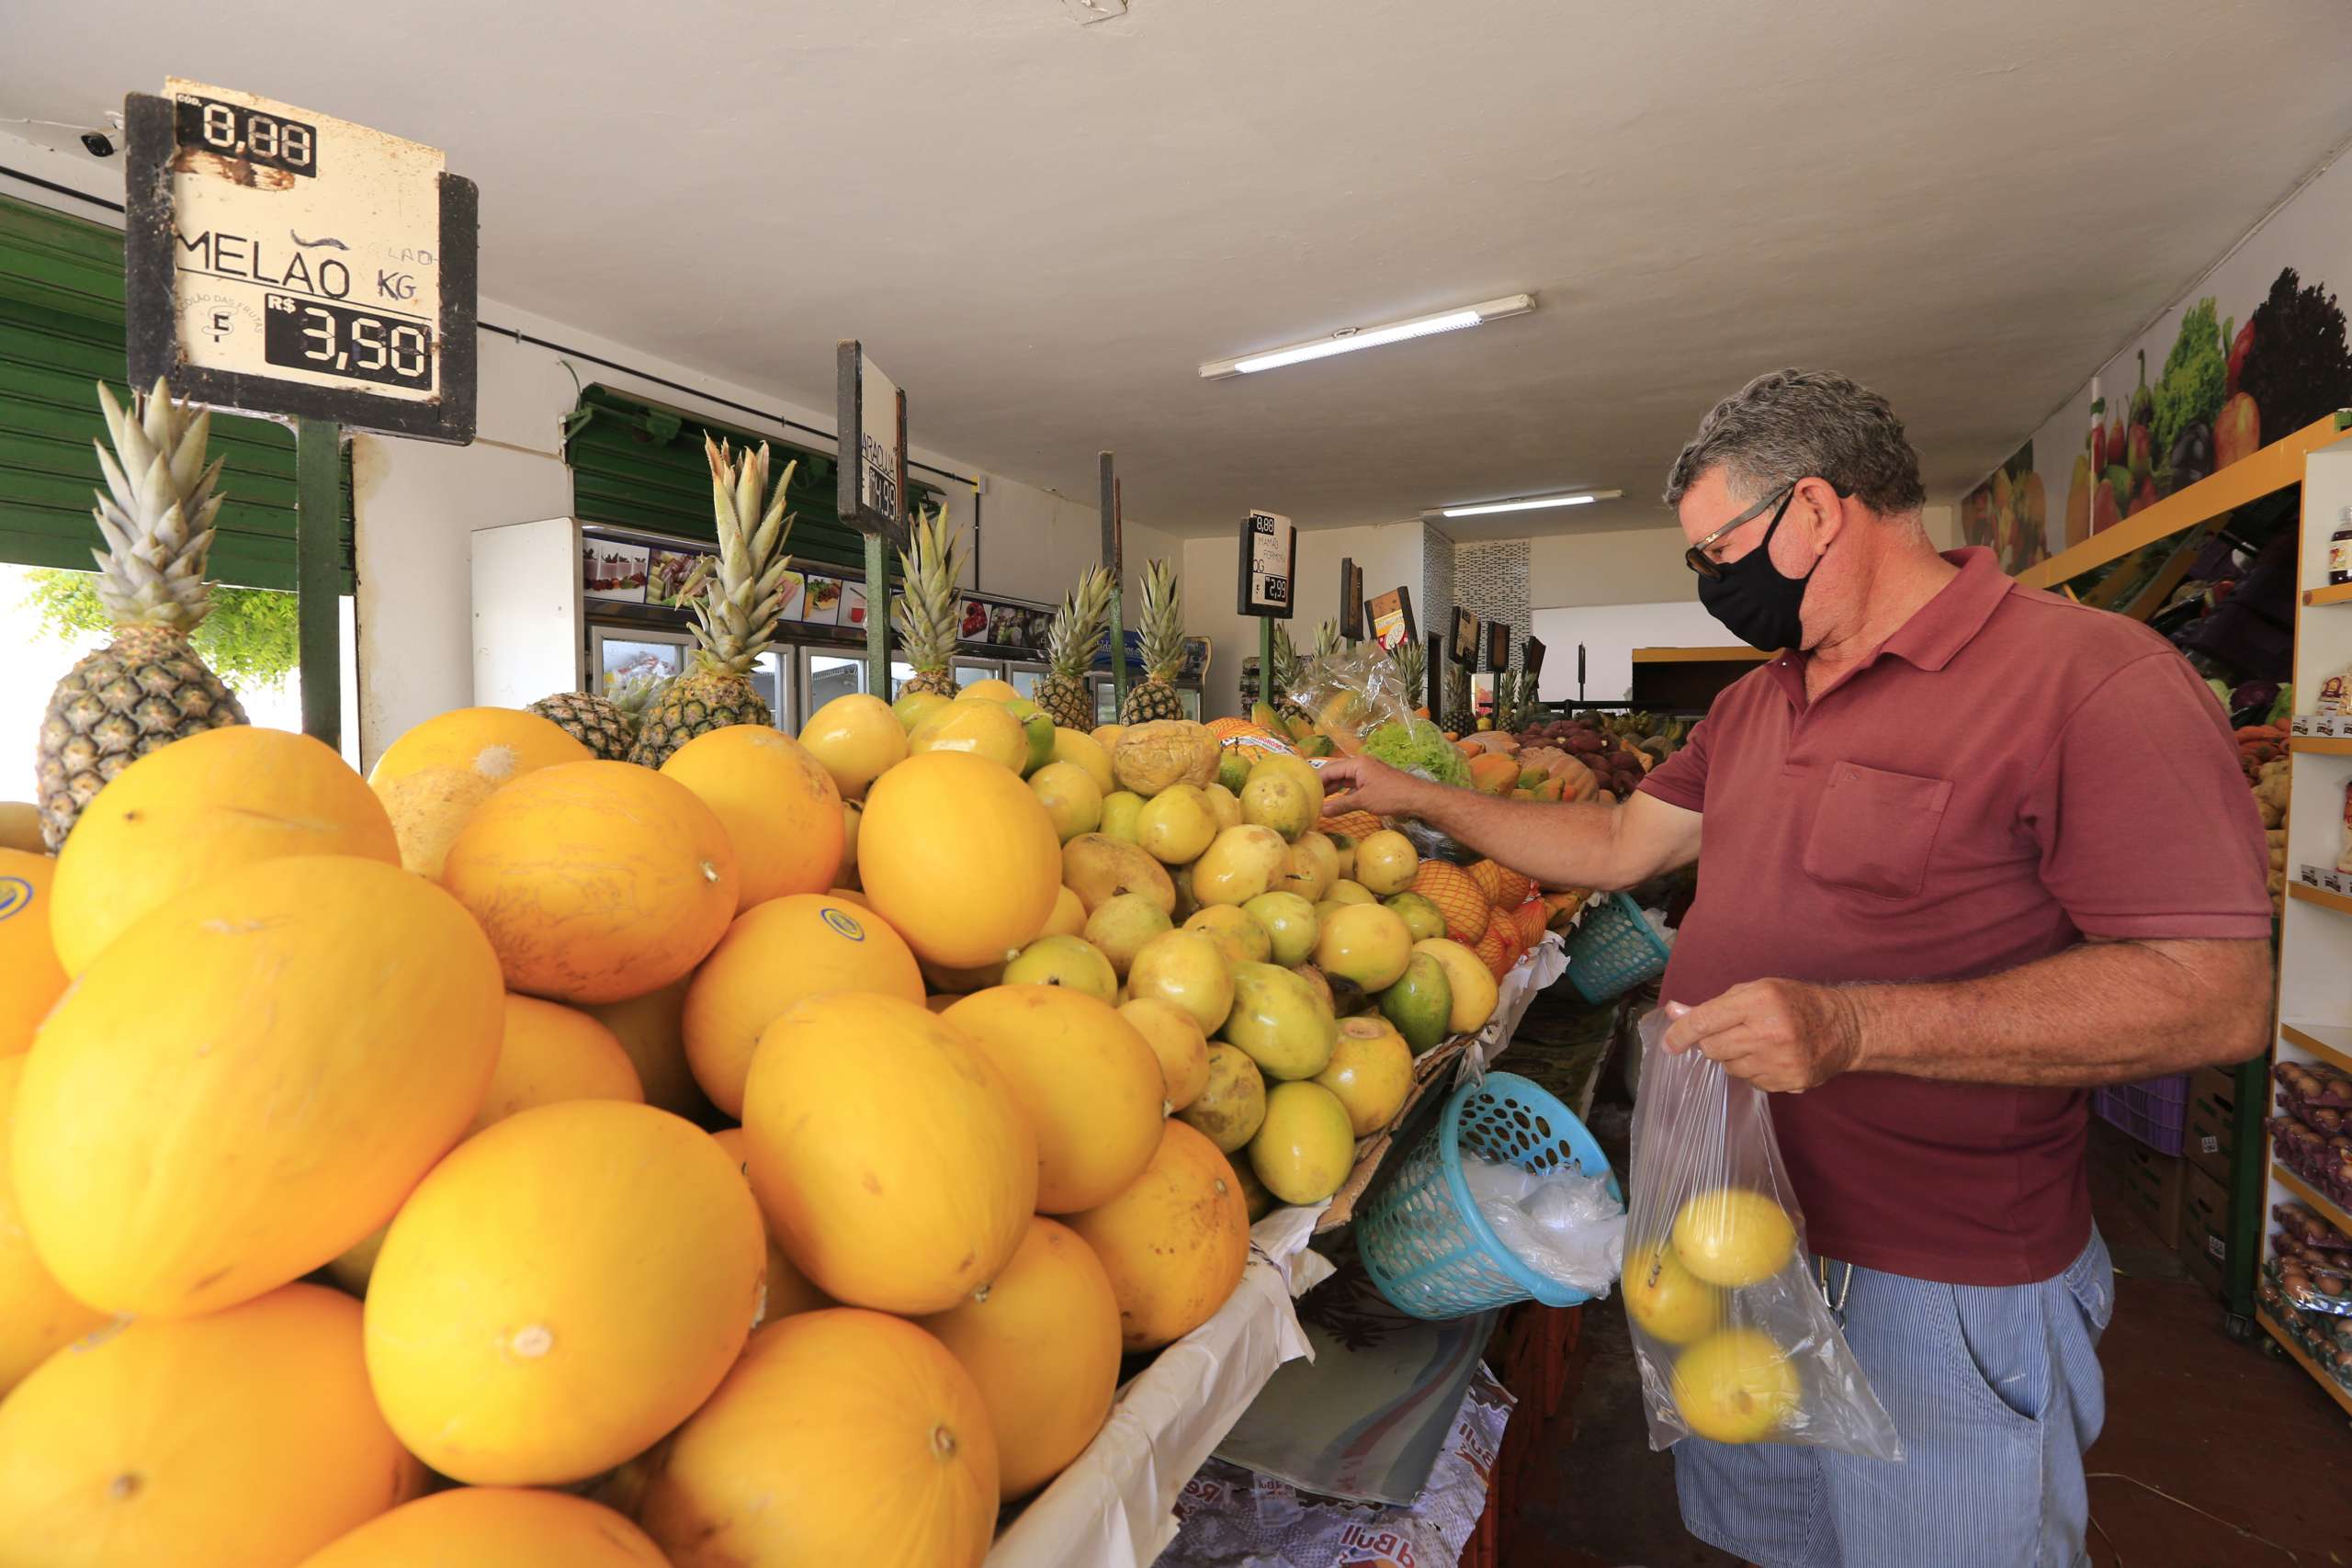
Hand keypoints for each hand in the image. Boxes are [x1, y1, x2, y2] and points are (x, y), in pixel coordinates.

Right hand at [1318, 753, 1427, 817]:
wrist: (1418, 798)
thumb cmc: (1391, 796)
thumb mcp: (1363, 801)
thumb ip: (1341, 805)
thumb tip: (1322, 811)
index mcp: (1356, 764)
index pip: (1329, 769)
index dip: (1316, 781)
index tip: (1304, 791)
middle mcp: (1360, 764)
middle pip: (1335, 773)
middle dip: (1322, 785)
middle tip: (1308, 798)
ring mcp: (1367, 772)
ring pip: (1344, 780)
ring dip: (1332, 790)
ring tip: (1318, 802)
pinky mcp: (1372, 781)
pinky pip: (1352, 785)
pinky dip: (1343, 793)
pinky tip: (1335, 803)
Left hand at [1659, 980, 1864, 1092]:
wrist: (1845, 1027)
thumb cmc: (1795, 1002)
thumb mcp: (1757, 990)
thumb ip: (1715, 1003)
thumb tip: (1674, 1012)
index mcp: (1759, 1002)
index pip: (1705, 1022)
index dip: (1680, 1033)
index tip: (1667, 1043)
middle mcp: (1768, 1033)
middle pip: (1713, 1050)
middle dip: (1710, 1044)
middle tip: (1726, 1034)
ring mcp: (1779, 1062)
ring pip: (1730, 1068)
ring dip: (1733, 1057)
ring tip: (1755, 1042)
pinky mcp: (1788, 1083)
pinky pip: (1751, 1082)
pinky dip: (1752, 1070)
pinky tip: (1770, 1057)